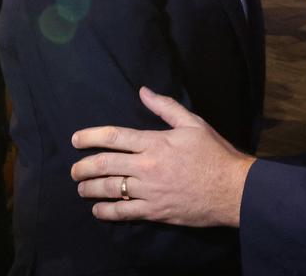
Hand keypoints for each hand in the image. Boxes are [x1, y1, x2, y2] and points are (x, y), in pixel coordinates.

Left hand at [71, 87, 253, 227]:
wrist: (232, 189)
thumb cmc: (214, 153)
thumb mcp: (193, 123)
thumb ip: (165, 107)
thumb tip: (143, 91)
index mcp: (155, 142)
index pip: (114, 136)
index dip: (90, 137)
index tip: (75, 140)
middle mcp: (147, 166)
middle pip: (104, 164)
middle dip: (82, 167)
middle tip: (73, 169)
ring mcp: (149, 191)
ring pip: (109, 189)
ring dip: (89, 189)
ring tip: (81, 188)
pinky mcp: (155, 211)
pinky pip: (123, 213)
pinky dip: (106, 212)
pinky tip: (97, 211)